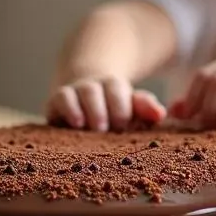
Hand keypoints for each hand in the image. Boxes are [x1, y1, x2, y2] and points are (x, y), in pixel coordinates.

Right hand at [47, 76, 166, 131]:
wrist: (83, 95)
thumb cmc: (114, 107)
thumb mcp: (131, 106)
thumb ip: (145, 108)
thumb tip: (160, 113)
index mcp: (112, 87)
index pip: (116, 90)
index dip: (119, 106)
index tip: (123, 124)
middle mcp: (90, 87)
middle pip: (93, 91)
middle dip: (99, 109)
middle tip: (105, 128)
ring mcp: (72, 93)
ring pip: (72, 94)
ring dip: (78, 109)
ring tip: (86, 126)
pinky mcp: (55, 103)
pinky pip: (57, 100)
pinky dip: (65, 109)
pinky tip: (74, 123)